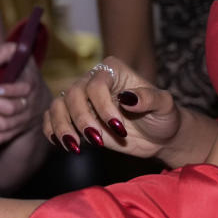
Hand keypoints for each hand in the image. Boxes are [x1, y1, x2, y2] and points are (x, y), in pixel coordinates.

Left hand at [0, 48, 49, 146]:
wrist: (40, 98)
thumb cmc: (24, 73)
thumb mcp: (21, 57)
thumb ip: (6, 51)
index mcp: (31, 86)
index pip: (22, 91)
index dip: (7, 90)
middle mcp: (28, 105)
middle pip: (10, 109)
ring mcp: (22, 121)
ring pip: (3, 125)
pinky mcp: (14, 132)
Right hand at [43, 56, 180, 158]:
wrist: (159, 137)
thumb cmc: (163, 117)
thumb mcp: (165, 106)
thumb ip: (150, 98)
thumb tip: (126, 98)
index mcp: (114, 70)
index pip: (96, 84)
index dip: (102, 106)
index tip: (119, 128)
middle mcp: (94, 80)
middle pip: (73, 94)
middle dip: (82, 119)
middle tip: (98, 140)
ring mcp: (83, 100)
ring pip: (58, 105)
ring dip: (62, 126)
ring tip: (74, 146)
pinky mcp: (75, 118)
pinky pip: (52, 119)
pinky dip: (52, 130)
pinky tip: (63, 144)